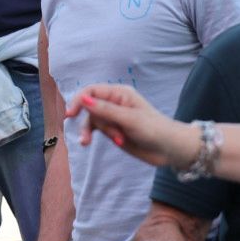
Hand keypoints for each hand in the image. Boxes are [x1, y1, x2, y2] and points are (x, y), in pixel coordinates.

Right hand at [68, 84, 197, 168]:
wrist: (169, 149)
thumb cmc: (154, 130)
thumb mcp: (129, 120)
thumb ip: (105, 110)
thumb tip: (83, 99)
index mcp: (120, 93)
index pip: (91, 91)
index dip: (78, 100)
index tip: (70, 114)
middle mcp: (115, 102)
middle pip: (90, 107)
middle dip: (91, 122)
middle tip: (92, 139)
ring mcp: (114, 117)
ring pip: (92, 120)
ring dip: (91, 131)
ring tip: (88, 144)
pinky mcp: (114, 129)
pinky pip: (96, 129)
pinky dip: (92, 135)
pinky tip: (88, 143)